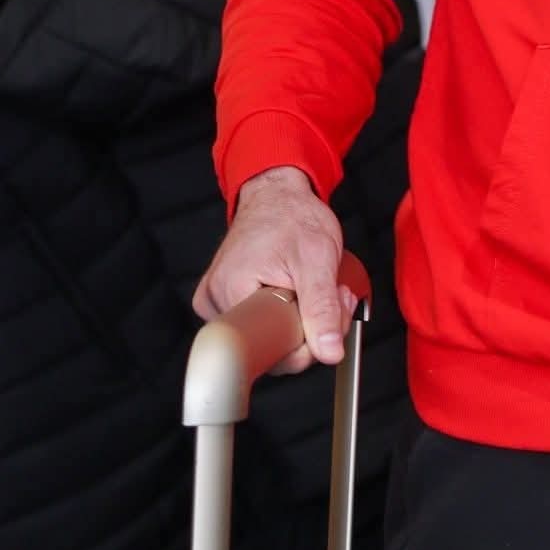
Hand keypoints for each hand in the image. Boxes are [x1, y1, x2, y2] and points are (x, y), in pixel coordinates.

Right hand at [192, 165, 352, 373]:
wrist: (277, 195)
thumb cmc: (292, 216)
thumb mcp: (317, 260)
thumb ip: (323, 309)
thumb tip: (329, 353)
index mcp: (230, 291)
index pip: (270, 351)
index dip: (308, 342)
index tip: (329, 315)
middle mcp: (215, 301)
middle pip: (271, 347)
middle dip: (313, 327)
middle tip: (334, 296)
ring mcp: (218, 303)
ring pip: (271, 338)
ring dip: (305, 320)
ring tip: (318, 287)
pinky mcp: (226, 302)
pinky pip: (263, 326)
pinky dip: (290, 314)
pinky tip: (301, 293)